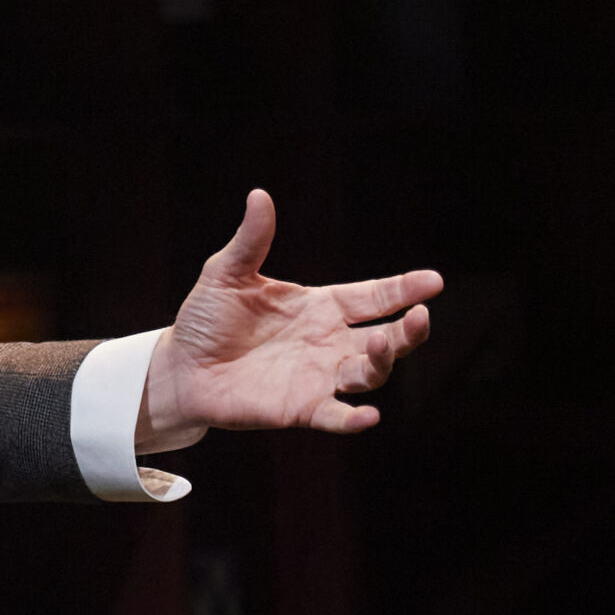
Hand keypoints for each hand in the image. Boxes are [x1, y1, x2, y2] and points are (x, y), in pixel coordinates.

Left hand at [141, 189, 441, 449]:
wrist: (180, 366)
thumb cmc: (207, 319)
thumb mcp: (226, 274)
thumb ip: (251, 240)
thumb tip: (259, 195)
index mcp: (319, 307)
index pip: (373, 297)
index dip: (403, 289)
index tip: (434, 280)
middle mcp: (329, 343)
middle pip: (386, 338)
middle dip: (409, 330)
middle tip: (421, 316)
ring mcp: (319, 377)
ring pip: (369, 374)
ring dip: (382, 362)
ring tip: (380, 343)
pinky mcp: (300, 408)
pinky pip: (335, 417)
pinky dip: (352, 419)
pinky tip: (367, 416)